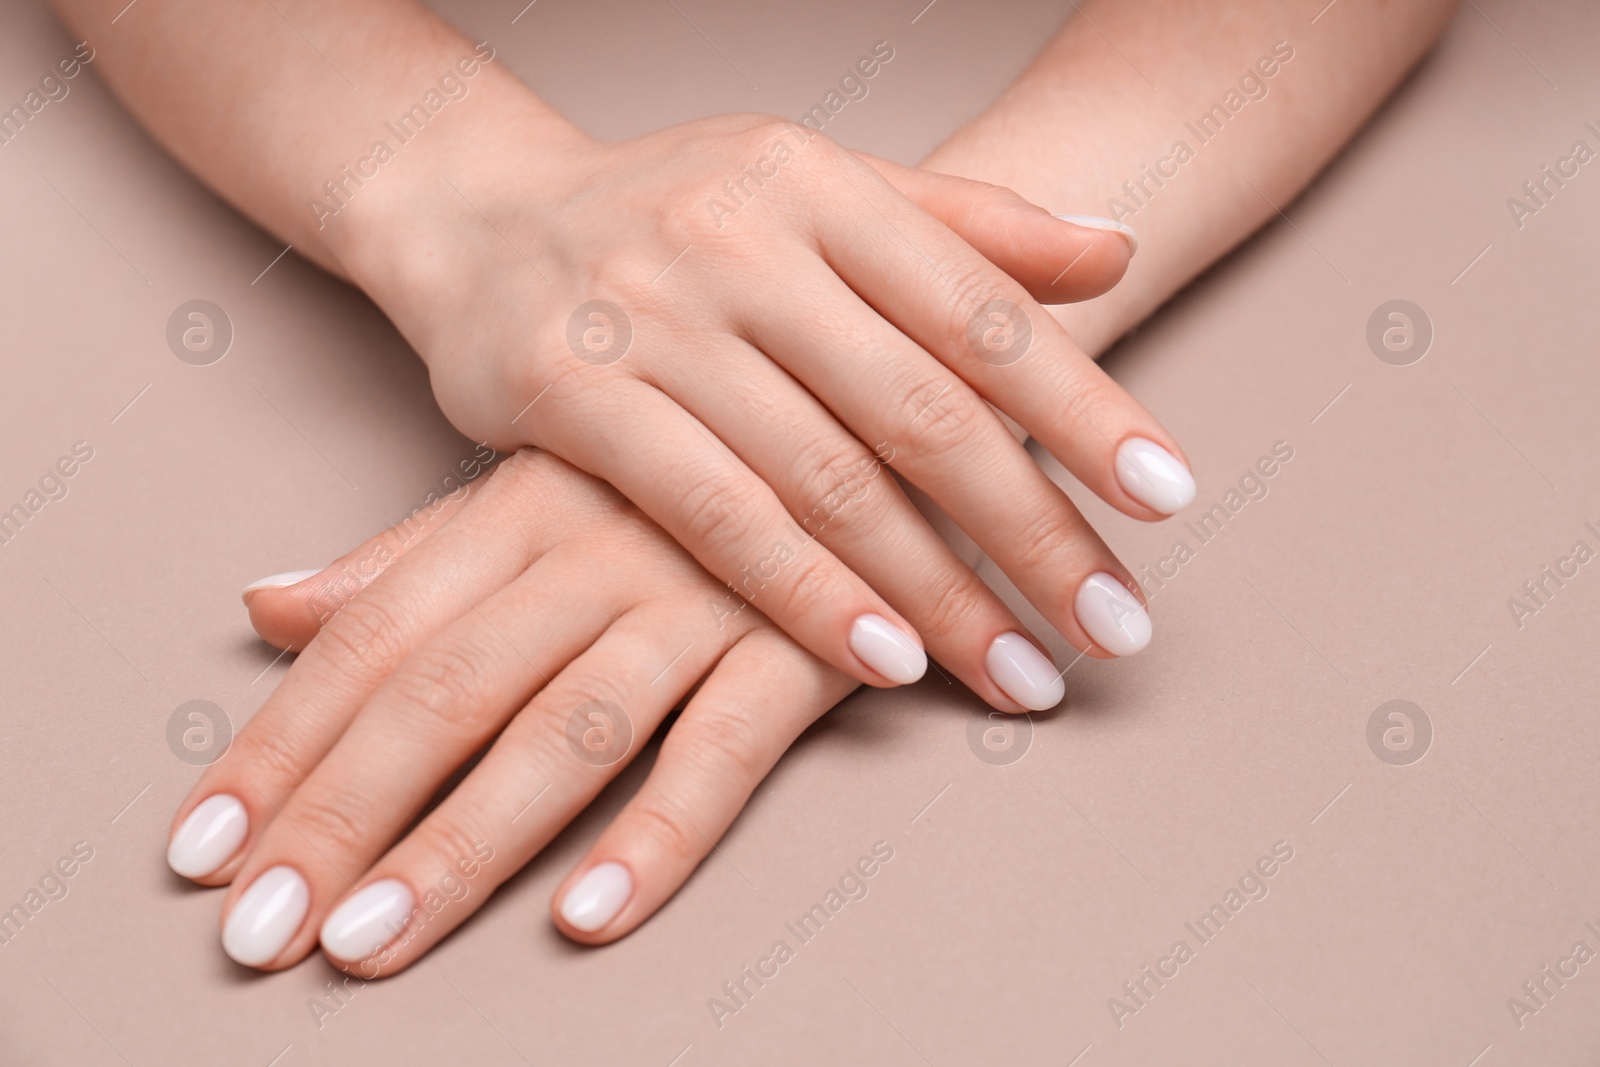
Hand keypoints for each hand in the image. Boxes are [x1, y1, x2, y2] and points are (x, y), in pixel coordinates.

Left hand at [166, 450, 859, 972]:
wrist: (888, 388)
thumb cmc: (705, 447)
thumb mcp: (549, 477)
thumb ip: (412, 553)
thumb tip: (267, 602)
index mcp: (520, 505)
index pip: (369, 640)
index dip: (278, 746)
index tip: (200, 853)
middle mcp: (594, 550)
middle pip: (440, 696)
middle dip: (337, 818)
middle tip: (258, 935)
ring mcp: (700, 595)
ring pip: (561, 731)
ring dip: (461, 844)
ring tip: (371, 941)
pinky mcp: (805, 643)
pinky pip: (726, 750)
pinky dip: (659, 833)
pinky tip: (589, 914)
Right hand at [338, 111, 1192, 710]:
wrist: (479, 216)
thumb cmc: (674, 214)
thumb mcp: (817, 190)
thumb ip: (964, 225)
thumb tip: (1116, 252)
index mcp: (821, 182)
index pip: (982, 308)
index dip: (1085, 407)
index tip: (1168, 499)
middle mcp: (741, 239)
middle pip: (921, 408)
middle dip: (1030, 531)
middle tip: (1111, 627)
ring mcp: (650, 317)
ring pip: (825, 476)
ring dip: (937, 590)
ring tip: (1021, 670)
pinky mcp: (567, 394)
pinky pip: (712, 515)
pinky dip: (805, 594)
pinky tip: (883, 660)